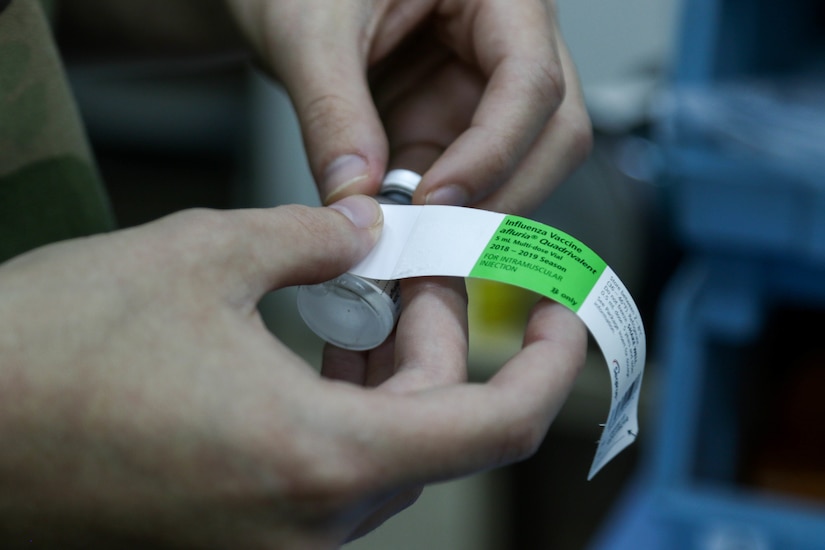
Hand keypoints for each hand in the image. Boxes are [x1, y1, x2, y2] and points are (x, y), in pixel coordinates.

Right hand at [0, 195, 585, 547]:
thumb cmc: (58, 350)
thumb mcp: (209, 254)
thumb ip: (314, 238)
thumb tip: (367, 230)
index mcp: (322, 460)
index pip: (496, 425)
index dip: (546, 365)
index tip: (558, 314)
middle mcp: (310, 522)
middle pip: (433, 424)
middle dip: (433, 335)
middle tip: (409, 264)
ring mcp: (274, 538)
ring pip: (384, 447)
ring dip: (388, 370)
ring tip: (357, 292)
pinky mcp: (240, 531)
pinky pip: (332, 467)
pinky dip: (344, 404)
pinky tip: (315, 343)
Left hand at [228, 0, 591, 213]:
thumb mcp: (310, 29)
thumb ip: (332, 111)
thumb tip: (355, 195)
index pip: (531, 79)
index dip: (495, 150)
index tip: (438, 200)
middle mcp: (508, 42)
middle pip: (553, 132)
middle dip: (502, 196)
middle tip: (438, 243)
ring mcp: (483, 89)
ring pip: (520, 168)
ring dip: (472, 215)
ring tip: (415, 245)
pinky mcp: (451, 124)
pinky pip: (467, 182)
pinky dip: (440, 216)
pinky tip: (407, 232)